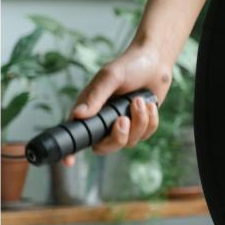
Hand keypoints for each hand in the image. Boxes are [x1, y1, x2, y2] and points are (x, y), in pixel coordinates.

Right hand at [61, 43, 172, 166]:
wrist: (155, 62)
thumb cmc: (129, 66)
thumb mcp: (110, 76)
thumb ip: (96, 96)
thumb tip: (78, 115)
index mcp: (89, 109)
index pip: (77, 134)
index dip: (71, 150)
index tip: (69, 161)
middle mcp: (104, 121)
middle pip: (106, 147)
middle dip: (118, 137)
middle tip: (123, 119)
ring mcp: (123, 125)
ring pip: (130, 142)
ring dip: (138, 122)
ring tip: (139, 101)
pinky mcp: (141, 125)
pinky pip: (146, 135)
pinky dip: (150, 120)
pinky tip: (149, 104)